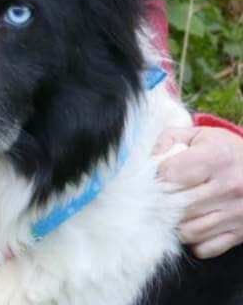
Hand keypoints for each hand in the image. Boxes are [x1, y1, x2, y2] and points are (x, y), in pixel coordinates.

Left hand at [153, 126, 242, 257]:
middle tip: (157, 197)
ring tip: (174, 211)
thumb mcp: (198, 134)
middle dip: (161, 202)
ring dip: (175, 224)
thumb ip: (169, 140)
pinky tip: (192, 224)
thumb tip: (150, 162)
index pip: (171, 174)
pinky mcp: (240, 233)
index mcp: (216, 157)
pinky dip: (192, 241)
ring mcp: (236, 212)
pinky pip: (204, 248)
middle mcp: (229, 186)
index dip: (157, 176)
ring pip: (188, 231)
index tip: (157, 177)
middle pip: (177, 205)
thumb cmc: (224, 150)